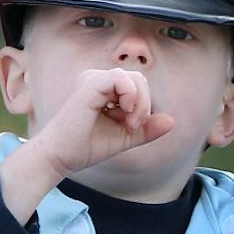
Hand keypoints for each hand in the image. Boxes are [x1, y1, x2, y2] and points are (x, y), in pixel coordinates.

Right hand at [30, 68, 175, 177]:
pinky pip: (120, 77)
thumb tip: (172, 121)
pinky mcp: (90, 84)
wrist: (61, 157)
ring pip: (134, 78)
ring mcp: (93, 80)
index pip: (139, 86)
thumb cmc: (87, 146)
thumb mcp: (125, 138)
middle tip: (134, 125)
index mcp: (105, 90)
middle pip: (140, 80)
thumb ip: (146, 130)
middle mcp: (98, 80)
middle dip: (145, 104)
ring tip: (129, 123)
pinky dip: (130, 94)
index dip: (144, 106)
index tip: (134, 127)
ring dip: (140, 102)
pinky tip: (124, 112)